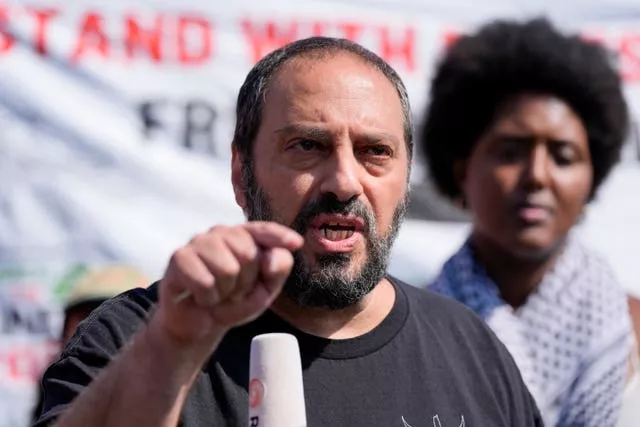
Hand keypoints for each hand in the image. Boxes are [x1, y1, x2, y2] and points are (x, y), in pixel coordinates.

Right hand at [152, 222, 302, 357]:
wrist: (198, 323)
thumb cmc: (232, 301)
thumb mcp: (264, 290)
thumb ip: (277, 270)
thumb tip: (270, 260)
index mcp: (243, 236)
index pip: (263, 230)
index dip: (280, 236)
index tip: (297, 244)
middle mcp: (221, 233)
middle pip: (248, 253)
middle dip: (246, 282)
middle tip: (234, 292)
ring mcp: (198, 242)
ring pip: (227, 268)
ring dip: (226, 292)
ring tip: (218, 294)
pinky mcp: (179, 258)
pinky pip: (205, 281)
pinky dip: (208, 298)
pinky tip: (201, 298)